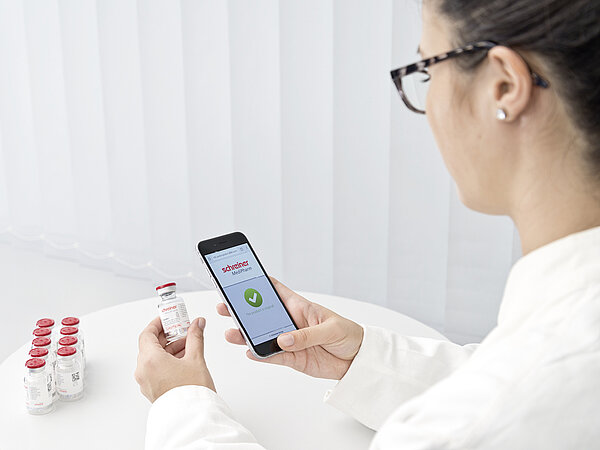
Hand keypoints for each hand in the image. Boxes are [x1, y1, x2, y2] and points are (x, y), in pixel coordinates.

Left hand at [134, 316, 215, 402]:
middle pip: (150, 345)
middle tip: (182, 329)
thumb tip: (197, 324)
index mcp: (150, 360)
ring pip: (153, 357)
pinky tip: (183, 359)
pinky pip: (155, 369)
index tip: (169, 318)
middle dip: (167, 335)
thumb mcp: (196, 358)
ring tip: (187, 345)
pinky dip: (166, 360)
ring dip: (168, 348)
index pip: (147, 333)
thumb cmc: (191, 392)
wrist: (192, 417)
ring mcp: (146, 382)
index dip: (158, 323)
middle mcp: (144, 371)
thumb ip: (195, 337)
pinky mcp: (152, 389)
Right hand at [216, 277, 363, 379]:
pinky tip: (249, 351)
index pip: (275, 290)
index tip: (241, 277)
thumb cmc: (348, 334)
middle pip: (262, 313)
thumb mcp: (331, 329)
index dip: (259, 282)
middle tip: (226, 307)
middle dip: (243, 309)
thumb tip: (283, 339)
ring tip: (232, 333)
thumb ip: (307, 335)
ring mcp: (289, 341)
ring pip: (262, 335)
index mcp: (300, 306)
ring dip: (247, 334)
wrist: (358, 360)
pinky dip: (260, 355)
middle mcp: (290, 322)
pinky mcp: (292, 358)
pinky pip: (272, 356)